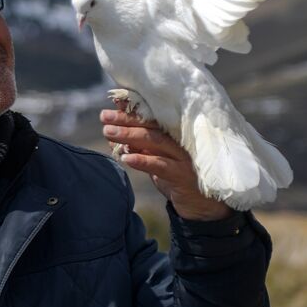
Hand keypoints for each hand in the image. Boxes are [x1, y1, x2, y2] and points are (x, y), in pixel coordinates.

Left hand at [100, 106, 233, 220]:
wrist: (202, 204)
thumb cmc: (176, 177)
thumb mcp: (156, 158)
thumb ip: (139, 145)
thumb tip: (114, 130)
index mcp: (174, 133)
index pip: (151, 116)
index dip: (132, 109)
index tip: (113, 102)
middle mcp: (180, 141)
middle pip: (151, 125)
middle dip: (126, 119)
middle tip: (104, 116)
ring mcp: (182, 157)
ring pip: (154, 141)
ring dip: (129, 135)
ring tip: (108, 132)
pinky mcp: (182, 175)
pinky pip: (160, 166)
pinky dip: (142, 160)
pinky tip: (126, 158)